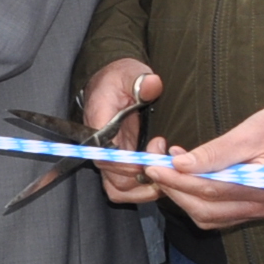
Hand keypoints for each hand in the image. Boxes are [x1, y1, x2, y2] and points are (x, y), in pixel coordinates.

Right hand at [84, 60, 162, 203]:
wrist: (111, 82)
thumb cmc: (119, 78)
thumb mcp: (130, 72)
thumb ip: (140, 80)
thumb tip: (152, 85)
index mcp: (98, 123)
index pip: (104, 154)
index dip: (125, 164)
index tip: (148, 161)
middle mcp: (99, 146)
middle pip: (113, 178)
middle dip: (143, 176)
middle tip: (164, 159)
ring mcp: (109, 157)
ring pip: (118, 189)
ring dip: (142, 189)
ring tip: (165, 173)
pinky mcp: (118, 163)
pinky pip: (124, 188)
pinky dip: (140, 190)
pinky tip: (160, 177)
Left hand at [142, 99, 263, 229]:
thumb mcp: (248, 132)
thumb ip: (215, 151)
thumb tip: (181, 163)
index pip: (212, 191)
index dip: (178, 181)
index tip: (155, 166)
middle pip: (208, 211)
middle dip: (176, 191)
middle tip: (155, 169)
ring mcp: (262, 211)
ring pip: (211, 217)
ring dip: (184, 198)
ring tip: (168, 171)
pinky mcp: (256, 209)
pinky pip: (220, 215)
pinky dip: (197, 201)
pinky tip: (187, 178)